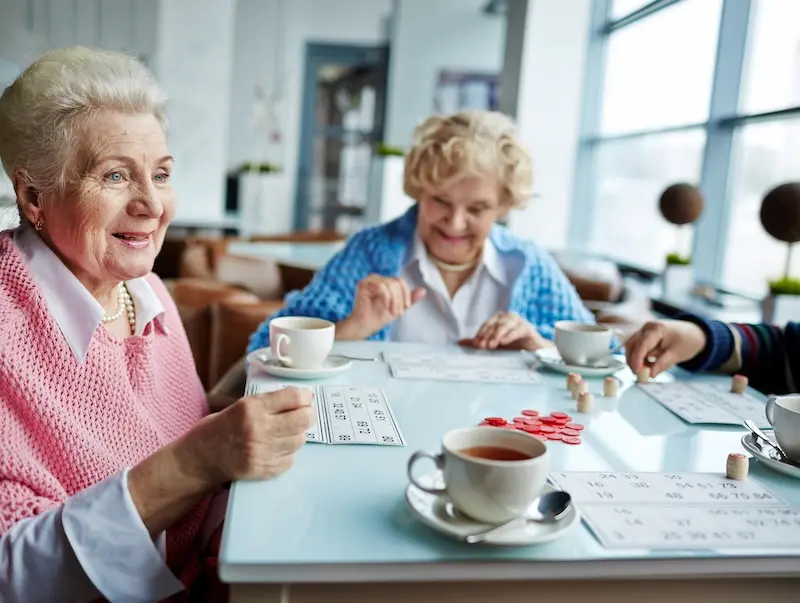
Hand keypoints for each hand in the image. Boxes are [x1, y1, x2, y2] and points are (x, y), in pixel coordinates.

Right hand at [180, 387, 314, 485]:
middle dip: (307, 415)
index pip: (294, 397)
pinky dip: (286, 454)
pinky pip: (290, 460)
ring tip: (283, 433)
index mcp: (251, 407)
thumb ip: (270, 402)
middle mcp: (258, 429)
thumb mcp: (241, 405)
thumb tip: (303, 398)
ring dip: (296, 435)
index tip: (304, 398)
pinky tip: (274, 449)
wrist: (199, 459)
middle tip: (302, 415)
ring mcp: (261, 452)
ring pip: (299, 440)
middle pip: (303, 419)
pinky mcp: (263, 470)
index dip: (304, 397)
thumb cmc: (220, 428)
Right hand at [338, 275, 425, 339]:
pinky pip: (381, 286)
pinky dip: (386, 298)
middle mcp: (378, 278)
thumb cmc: (379, 317)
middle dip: (400, 299)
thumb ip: (409, 299)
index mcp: (386, 282)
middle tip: (397, 312)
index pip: (400, 281)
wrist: (366, 326)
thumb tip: (423, 290)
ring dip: (394, 300)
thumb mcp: (399, 308)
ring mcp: (370, 280)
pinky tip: (383, 306)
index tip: (406, 307)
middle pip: (397, 282)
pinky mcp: (363, 284)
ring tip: (391, 311)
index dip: (406, 294)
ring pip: (390, 284)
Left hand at [461, 311, 551, 350]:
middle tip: (482, 347)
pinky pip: (518, 330)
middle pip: (494, 325)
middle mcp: (507, 317)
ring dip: (497, 335)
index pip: (486, 326)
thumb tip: (460, 343)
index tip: (475, 345)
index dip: (480, 335)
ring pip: (505, 325)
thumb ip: (479, 342)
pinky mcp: (527, 328)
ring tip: (492, 345)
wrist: (533, 350)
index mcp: (498, 319)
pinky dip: (510, 335)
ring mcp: (518, 321)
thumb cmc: (513, 345)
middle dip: (487, 336)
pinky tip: (504, 341)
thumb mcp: (495, 344)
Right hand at [625, 319, 707, 376]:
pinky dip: (639, 357)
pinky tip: (648, 364)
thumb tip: (650, 374)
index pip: (641, 345)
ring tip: (647, 369)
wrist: (693, 333)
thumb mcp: (676, 354)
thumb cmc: (687, 341)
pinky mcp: (644, 335)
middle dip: (633, 360)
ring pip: (631, 346)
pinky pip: (636, 347)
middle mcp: (647, 327)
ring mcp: (644, 330)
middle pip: (632, 345)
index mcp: (656, 329)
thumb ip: (662, 364)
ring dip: (635, 359)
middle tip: (640, 375)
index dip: (637, 359)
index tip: (637, 372)